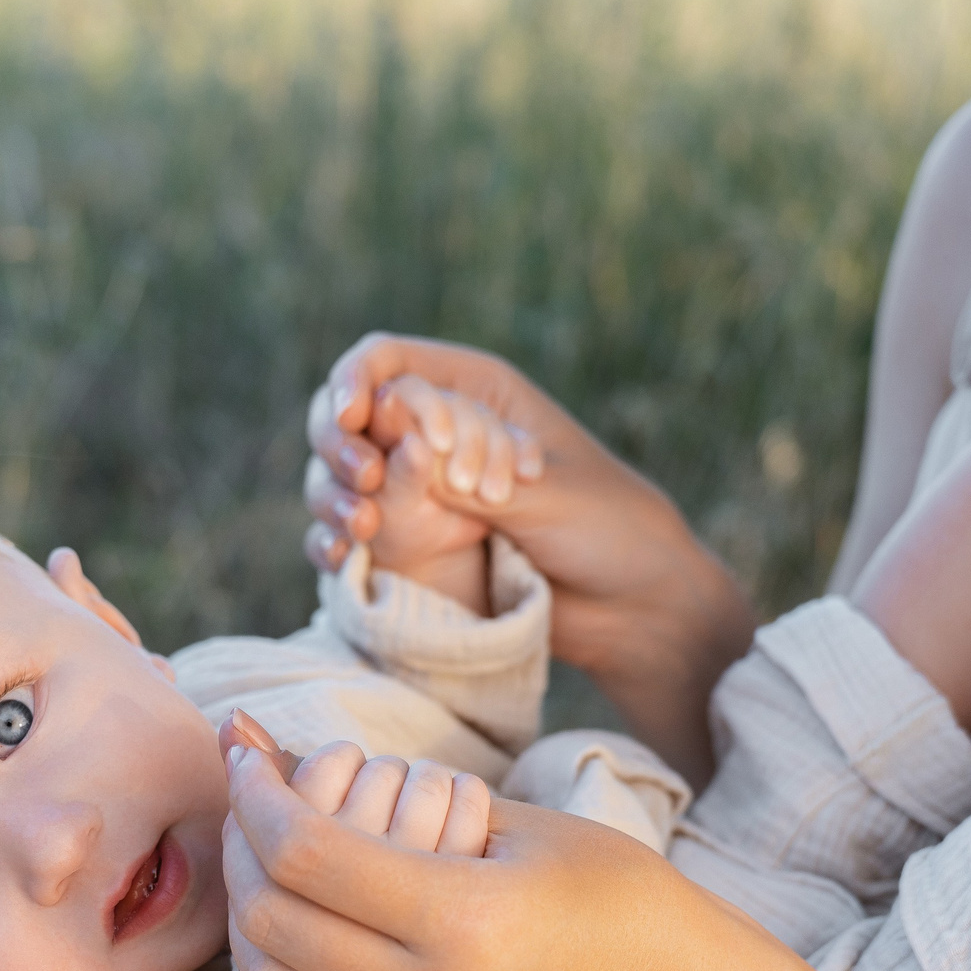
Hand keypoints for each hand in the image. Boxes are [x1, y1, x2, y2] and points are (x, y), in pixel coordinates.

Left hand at [216, 733, 781, 970]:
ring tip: (263, 884)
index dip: (257, 801)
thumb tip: (242, 734)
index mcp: (470, 917)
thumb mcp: (507, 818)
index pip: (308, 853)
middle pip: (280, 925)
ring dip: (249, 932)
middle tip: (251, 821)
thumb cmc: (598, 890)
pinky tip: (280, 967)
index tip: (249, 767)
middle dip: (242, 857)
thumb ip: (377, 783)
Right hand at [302, 332, 758, 780]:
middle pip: (348, 415)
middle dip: (338, 443)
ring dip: (334, 497)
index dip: (354, 380)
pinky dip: (335, 543)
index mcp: (476, 390)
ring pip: (342, 476)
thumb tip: (394, 445)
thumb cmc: (613, 530)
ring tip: (360, 532)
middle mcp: (437, 431)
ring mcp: (421, 489)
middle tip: (364, 481)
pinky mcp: (416, 544)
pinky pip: (355, 534)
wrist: (636, 609)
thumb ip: (471, 471)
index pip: (386, 361)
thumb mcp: (546, 493)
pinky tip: (342, 561)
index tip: (350, 416)